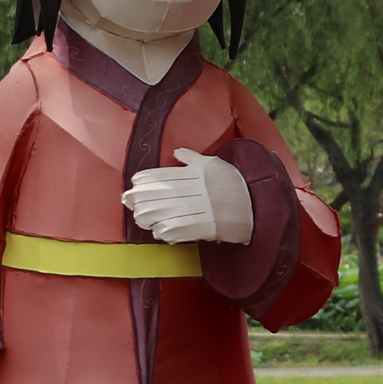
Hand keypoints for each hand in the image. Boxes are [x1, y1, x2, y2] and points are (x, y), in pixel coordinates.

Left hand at [123, 147, 253, 245]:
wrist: (253, 204)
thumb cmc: (232, 182)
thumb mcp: (212, 163)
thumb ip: (192, 158)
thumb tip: (176, 152)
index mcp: (193, 174)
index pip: (160, 176)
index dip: (143, 181)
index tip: (134, 185)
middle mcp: (192, 190)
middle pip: (156, 195)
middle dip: (138, 199)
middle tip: (129, 202)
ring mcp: (197, 209)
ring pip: (161, 213)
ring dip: (147, 216)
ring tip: (140, 217)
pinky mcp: (202, 226)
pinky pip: (176, 230)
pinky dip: (163, 231)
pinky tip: (158, 231)